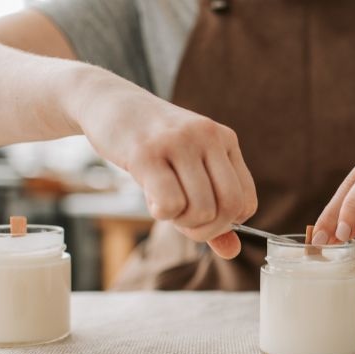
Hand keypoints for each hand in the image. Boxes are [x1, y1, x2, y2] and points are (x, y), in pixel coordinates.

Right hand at [72, 71, 256, 258]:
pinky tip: (151, 200)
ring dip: (180, 221)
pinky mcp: (146, 152)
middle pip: (228, 208)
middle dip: (206, 229)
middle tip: (182, 220)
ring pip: (201, 209)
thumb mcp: (190, 169)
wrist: (107, 101)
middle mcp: (208, 137)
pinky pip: (171, 203)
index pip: (246, 202)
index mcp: (225, 140)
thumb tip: (232, 252)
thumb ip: (213, 211)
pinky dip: (162, 214)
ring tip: (164, 204)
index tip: (203, 219)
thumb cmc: (152, 143)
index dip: (226, 223)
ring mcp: (178, 142)